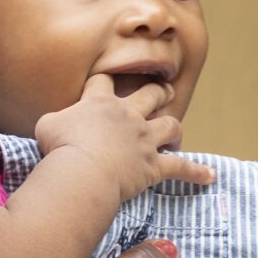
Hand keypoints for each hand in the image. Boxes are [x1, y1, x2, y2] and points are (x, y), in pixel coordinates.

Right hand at [34, 74, 213, 201]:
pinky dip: (196, 172)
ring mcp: (144, 140)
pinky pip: (181, 168)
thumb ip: (54, 120)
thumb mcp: (47, 125)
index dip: (105, 81)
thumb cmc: (60, 147)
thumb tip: (53, 124)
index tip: (105, 83)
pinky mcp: (153, 166)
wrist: (82, 170)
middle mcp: (128, 115)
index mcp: (101, 102)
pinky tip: (210, 176)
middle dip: (159, 91)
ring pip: (170, 125)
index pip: (105, 81)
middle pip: (151, 94)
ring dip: (174, 128)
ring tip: (175, 133)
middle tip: (163, 91)